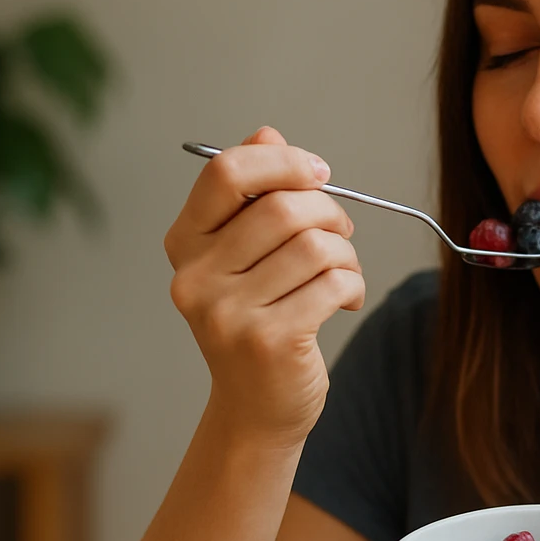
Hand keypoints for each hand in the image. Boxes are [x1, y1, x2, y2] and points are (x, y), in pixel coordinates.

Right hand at [164, 126, 364, 446]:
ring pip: (315, 245)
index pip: (226, 172)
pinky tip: (346, 300)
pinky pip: (334, 283)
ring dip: (346, 253)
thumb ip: (254, 196)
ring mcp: (229, 313)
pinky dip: (354, 285)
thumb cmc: (259, 322)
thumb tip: (268, 132)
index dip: (282, 161)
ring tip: (345, 272)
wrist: (257, 409)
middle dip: (329, 212)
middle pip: (283, 207)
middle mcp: (196, 277)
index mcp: (185, 244)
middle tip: (342, 234)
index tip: (317, 173)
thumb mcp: (245, 257)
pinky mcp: (269, 341)